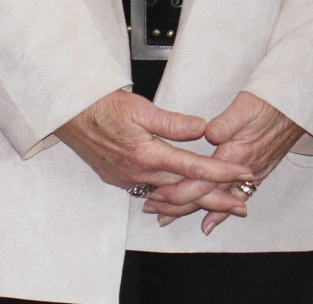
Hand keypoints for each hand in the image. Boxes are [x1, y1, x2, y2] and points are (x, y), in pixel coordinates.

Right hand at [53, 88, 256, 194]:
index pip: (193, 167)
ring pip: (168, 196)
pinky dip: (170, 199)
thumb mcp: (140, 108)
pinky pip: (151, 194)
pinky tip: (182, 200)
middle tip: (241, 206)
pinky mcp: (118, 179)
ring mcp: (127, 179)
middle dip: (216, 200)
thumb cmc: (103, 106)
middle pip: (185, 191)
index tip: (243, 174)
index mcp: (147, 154)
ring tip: (219, 204)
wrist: (69, 114)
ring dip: (195, 201)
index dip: (221, 172)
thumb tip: (202, 128)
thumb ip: (172, 121)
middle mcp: (138, 173)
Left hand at [145, 91, 307, 233]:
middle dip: (178, 205)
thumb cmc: (268, 104)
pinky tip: (209, 223)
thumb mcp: (244, 107)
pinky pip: (236, 198)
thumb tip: (209, 133)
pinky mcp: (256, 174)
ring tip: (169, 217)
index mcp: (234, 153)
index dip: (179, 189)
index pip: (202, 180)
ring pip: (218, 200)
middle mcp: (242, 170)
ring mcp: (250, 174)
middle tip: (154, 211)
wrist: (295, 108)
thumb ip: (226, 123)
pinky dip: (221, 213)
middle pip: (206, 195)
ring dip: (193, 210)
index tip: (157, 194)